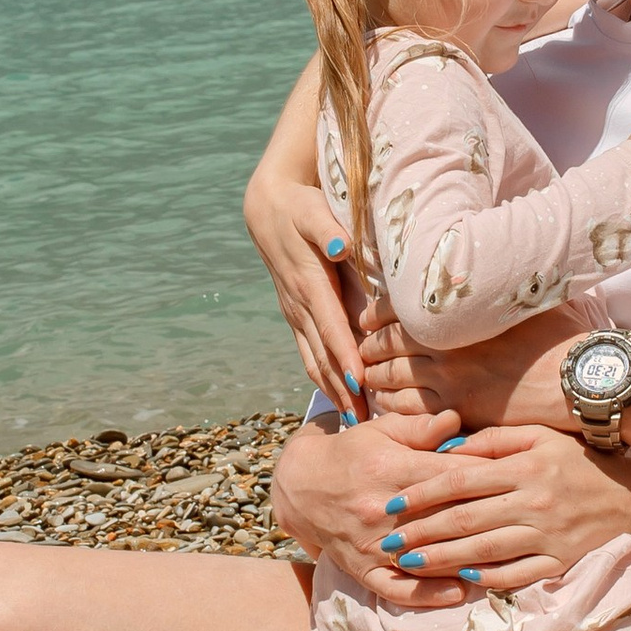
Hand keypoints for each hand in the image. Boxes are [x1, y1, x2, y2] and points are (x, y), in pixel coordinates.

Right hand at [244, 159, 362, 407]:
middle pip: (322, 355)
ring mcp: (294, 314)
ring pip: (314, 359)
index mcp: (308, 284)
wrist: (267, 208)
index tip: (360, 384)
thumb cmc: (299, 207)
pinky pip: (309, 353)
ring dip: (332, 391)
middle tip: (363, 423)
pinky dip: (323, 378)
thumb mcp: (313, 210)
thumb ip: (328, 228)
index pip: (330, 327)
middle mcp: (299, 306)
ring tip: (353, 421)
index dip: (345, 357)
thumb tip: (341, 245)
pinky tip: (337, 396)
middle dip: (341, 389)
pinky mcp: (294, 315)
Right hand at [269, 411, 497, 604]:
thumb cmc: (351, 452)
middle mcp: (382, 508)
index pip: (450, 475)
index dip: (488, 476)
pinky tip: (460, 593)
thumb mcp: (381, 430)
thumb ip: (420, 428)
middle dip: (487, 518)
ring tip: (505, 561)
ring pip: (427, 557)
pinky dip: (429, 594)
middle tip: (526, 521)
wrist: (301, 487)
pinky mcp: (362, 569)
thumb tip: (459, 421)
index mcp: (390, 468)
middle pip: (445, 517)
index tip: (519, 477)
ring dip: (465, 559)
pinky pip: (398, 588)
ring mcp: (372, 543)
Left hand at [360, 303, 580, 432]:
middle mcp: (444, 345)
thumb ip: (494, 284)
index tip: (367, 319)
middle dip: (369, 348)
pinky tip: (386, 403)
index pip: (395, 307)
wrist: (575, 378)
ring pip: (390, 378)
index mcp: (455, 311)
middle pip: (386, 345)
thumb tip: (487, 263)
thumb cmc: (556, 335)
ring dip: (374, 377)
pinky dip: (390, 405)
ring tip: (369, 376)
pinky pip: (407, 409)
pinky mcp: (456, 408)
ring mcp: (448, 379)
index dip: (374, 314)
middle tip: (363, 350)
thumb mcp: (524, 296)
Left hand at [376, 426, 630, 590]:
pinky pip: (517, 575)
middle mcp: (533, 502)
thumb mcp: (537, 436)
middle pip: (466, 520)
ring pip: (485, 552)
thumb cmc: (574, 458)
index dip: (424, 492)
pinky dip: (487, 579)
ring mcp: (547, 534)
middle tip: (389, 542)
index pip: (462, 481)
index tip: (394, 503)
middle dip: (422, 533)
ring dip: (442, 560)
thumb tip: (445, 450)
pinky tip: (460, 579)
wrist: (627, 493)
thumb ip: (491, 440)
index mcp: (524, 467)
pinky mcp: (558, 561)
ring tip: (409, 564)